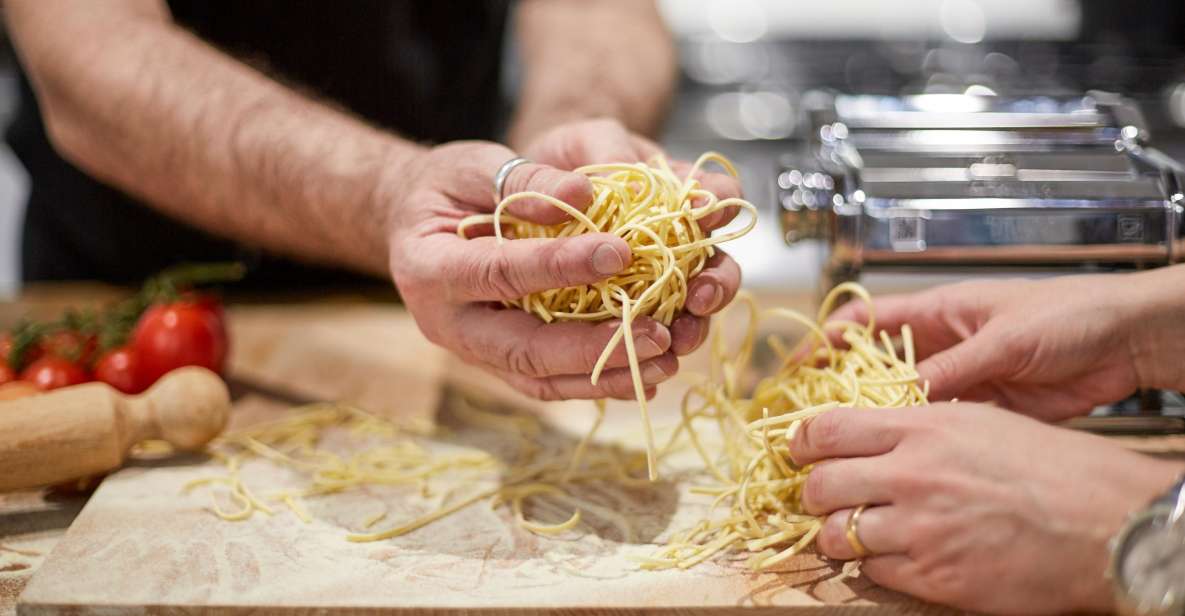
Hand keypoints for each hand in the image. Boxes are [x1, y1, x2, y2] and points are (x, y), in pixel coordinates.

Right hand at [384, 135, 737, 400]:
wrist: (419, 222)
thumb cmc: (447, 185)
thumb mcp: (475, 165)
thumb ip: (525, 180)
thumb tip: (585, 195)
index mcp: (428, 269)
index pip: (500, 272)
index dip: (559, 265)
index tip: (620, 251)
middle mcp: (446, 324)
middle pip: (522, 349)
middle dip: (593, 347)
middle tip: (658, 332)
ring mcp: (474, 353)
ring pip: (542, 380)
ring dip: (607, 375)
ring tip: (666, 358)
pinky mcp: (501, 364)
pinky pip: (552, 383)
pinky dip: (600, 381)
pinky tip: (649, 372)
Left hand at [521, 117, 744, 355]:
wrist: (544, 190)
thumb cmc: (574, 156)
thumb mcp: (587, 139)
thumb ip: (602, 150)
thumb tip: (590, 191)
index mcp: (681, 193)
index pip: (719, 195)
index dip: (719, 207)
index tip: (704, 217)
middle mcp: (681, 241)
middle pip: (717, 266)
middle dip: (716, 285)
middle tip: (700, 297)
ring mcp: (659, 279)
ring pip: (690, 310)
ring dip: (691, 327)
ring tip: (677, 341)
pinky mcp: (629, 312)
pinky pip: (651, 335)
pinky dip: (652, 353)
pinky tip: (645, 369)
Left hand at [788, 403, 1181, 613]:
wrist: (1104, 523)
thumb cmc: (1052, 468)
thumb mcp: (979, 422)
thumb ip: (917, 427)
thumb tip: (867, 435)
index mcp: (920, 429)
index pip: (826, 429)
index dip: (802, 442)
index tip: (800, 450)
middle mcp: (911, 476)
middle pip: (819, 485)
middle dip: (813, 493)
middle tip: (823, 496)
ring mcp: (919, 529)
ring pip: (836, 535)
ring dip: (838, 535)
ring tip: (855, 531)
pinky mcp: (934, 576)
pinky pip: (874, 572)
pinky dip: (875, 565)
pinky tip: (896, 554)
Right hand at [829, 273, 1173, 421]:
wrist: (1125, 342)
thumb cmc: (1068, 315)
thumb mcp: (1003, 340)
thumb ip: (953, 369)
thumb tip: (903, 398)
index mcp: (938, 312)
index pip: (867, 321)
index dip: (828, 341)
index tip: (799, 367)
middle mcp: (941, 345)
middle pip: (876, 366)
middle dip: (843, 388)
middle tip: (814, 418)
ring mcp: (961, 378)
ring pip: (904, 400)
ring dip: (879, 419)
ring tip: (847, 445)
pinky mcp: (983, 408)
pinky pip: (939, 424)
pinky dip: (918, 439)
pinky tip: (899, 457)